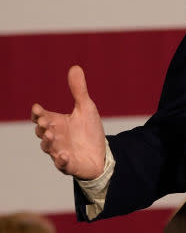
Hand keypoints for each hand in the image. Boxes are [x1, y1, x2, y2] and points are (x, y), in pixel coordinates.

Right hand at [31, 65, 106, 179]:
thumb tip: (75, 67)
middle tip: (45, 122)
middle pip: (42, 132)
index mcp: (56, 123)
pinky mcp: (69, 165)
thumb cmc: (89, 131)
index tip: (37, 108)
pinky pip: (62, 164)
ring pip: (48, 148)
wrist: (101, 154)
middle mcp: (55, 137)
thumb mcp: (86, 108)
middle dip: (42, 127)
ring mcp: (60, 151)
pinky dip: (62, 160)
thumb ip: (79, 90)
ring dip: (48, 142)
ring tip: (51, 135)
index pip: (41, 117)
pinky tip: (65, 155)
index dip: (37, 114)